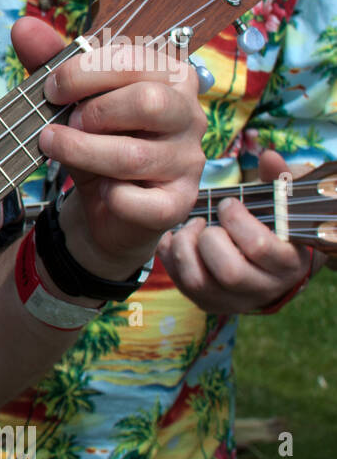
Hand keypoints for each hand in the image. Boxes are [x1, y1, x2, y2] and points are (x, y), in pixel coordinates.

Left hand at [15, 18, 205, 280]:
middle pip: (147, 102)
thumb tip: (24, 26)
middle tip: (62, 124)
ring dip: (83, 151)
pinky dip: (114, 198)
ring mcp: (188, 160)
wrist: (108, 204)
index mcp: (169, 76)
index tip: (51, 88)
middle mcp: (188, 114)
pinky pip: (145, 202)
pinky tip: (102, 192)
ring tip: (57, 147)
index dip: (84, 72)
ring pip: (136, 155)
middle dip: (92, 112)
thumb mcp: (71, 99)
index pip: (135, 60)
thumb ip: (51, 61)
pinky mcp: (178, 203)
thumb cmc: (96, 139)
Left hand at [157, 150, 320, 313]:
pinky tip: (174, 238)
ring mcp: (233, 301)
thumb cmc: (274, 226)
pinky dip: (170, 258)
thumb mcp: (282, 204)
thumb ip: (278, 179)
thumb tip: (268, 155)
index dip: (237, 220)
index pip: (260, 248)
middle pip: (229, 271)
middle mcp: (263, 289)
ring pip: (199, 282)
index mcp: (288, 264)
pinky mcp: (208, 302)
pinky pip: (181, 284)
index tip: (227, 203)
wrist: (268, 265)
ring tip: (189, 228)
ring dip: (185, 249)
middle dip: (209, 239)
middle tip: (203, 220)